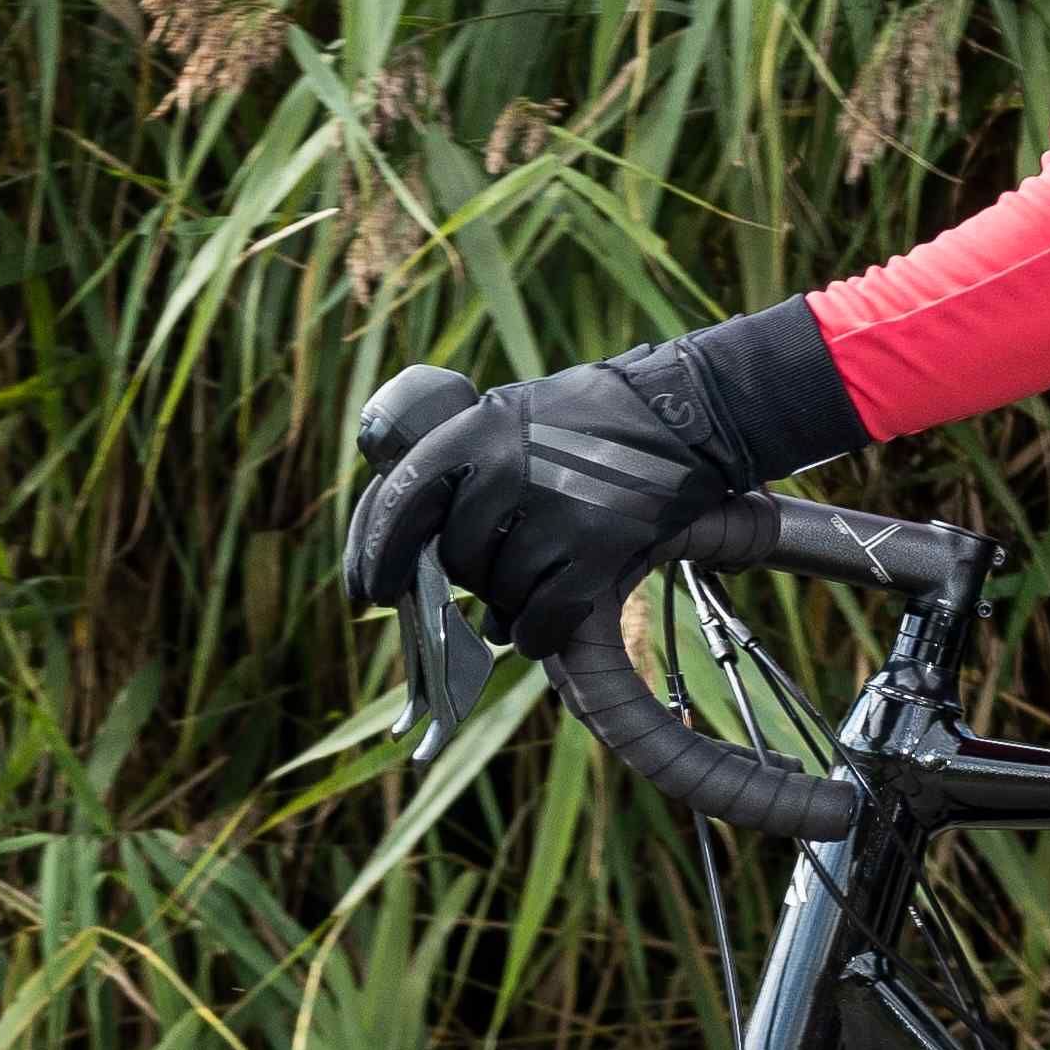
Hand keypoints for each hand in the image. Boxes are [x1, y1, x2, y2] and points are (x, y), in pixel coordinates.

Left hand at [338, 310, 861, 653]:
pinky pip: (542, 619)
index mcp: (473, 432)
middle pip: (454, 558)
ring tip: (541, 572)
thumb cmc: (585, 425)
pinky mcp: (597, 551)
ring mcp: (553, 512)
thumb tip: (407, 552)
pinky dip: (540, 630)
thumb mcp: (506, 418)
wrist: (681, 418)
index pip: (399, 500)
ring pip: (500, 593)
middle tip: (500, 562)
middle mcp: (505, 470)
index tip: (367, 590)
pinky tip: (551, 619)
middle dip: (471, 573)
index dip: (375, 552)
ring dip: (512, 600)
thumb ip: (456, 471)